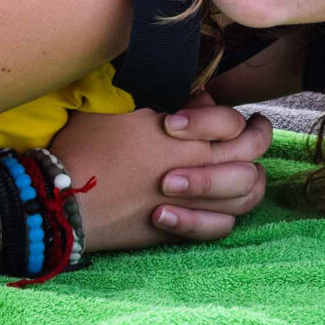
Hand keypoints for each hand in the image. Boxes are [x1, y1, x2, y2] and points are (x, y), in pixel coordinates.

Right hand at [46, 93, 271, 251]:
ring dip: (252, 177)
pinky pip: (222, 227)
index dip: (230, 113)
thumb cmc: (88, 146)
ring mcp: (191, 203)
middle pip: (250, 154)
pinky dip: (228, 215)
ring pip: (247, 193)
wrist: (63, 200)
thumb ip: (169, 98)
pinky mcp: (176, 230)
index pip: (232, 122)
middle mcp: (196, 169)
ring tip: (252, 165)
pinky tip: (223, 205)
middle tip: (259, 125)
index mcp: (186, 137)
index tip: (226, 108)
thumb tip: (200, 95)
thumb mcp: (125, 107)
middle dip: (260, 135)